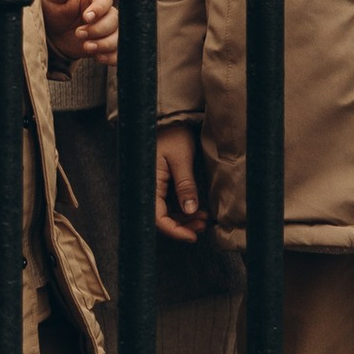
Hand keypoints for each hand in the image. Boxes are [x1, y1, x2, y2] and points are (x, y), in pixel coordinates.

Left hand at [40, 0, 117, 67]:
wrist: (51, 30)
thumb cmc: (53, 7)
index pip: (105, 0)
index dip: (98, 9)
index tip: (85, 17)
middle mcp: (105, 12)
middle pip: (114, 20)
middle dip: (98, 29)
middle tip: (78, 33)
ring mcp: (107, 29)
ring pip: (118, 37)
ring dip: (104, 44)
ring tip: (86, 47)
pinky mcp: (106, 45)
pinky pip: (118, 52)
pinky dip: (112, 57)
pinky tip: (98, 57)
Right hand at [155, 122, 205, 243]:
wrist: (168, 116)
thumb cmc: (172, 133)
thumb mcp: (181, 159)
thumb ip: (185, 186)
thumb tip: (190, 212)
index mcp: (148, 183)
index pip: (157, 217)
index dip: (174, 231)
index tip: (193, 236)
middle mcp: (148, 188)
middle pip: (162, 217)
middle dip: (183, 225)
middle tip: (203, 226)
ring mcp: (155, 185)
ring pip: (167, 211)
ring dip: (185, 218)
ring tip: (204, 219)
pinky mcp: (161, 182)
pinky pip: (170, 202)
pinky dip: (184, 208)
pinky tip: (198, 209)